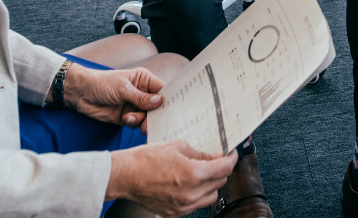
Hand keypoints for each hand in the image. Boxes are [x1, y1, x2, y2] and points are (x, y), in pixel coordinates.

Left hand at [62, 63, 164, 128]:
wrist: (80, 94)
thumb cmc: (102, 83)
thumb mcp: (123, 88)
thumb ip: (141, 97)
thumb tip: (159, 102)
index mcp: (144, 80)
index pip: (161, 90)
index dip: (167, 99)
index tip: (170, 110)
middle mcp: (141, 93)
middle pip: (156, 107)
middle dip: (154, 115)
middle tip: (150, 123)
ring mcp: (134, 105)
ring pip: (146, 117)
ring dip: (140, 120)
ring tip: (129, 118)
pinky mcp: (125, 117)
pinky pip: (135, 123)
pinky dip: (133, 123)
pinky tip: (124, 119)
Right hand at [107, 140, 236, 215]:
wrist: (126, 176)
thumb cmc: (148, 158)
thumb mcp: (179, 146)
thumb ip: (200, 153)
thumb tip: (215, 156)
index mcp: (193, 174)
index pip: (224, 168)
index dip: (231, 158)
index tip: (231, 153)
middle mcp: (190, 194)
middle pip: (220, 183)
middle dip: (222, 169)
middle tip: (218, 159)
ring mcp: (182, 206)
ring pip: (211, 196)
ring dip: (212, 184)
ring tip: (205, 172)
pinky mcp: (174, 213)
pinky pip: (196, 205)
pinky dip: (198, 194)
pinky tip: (191, 183)